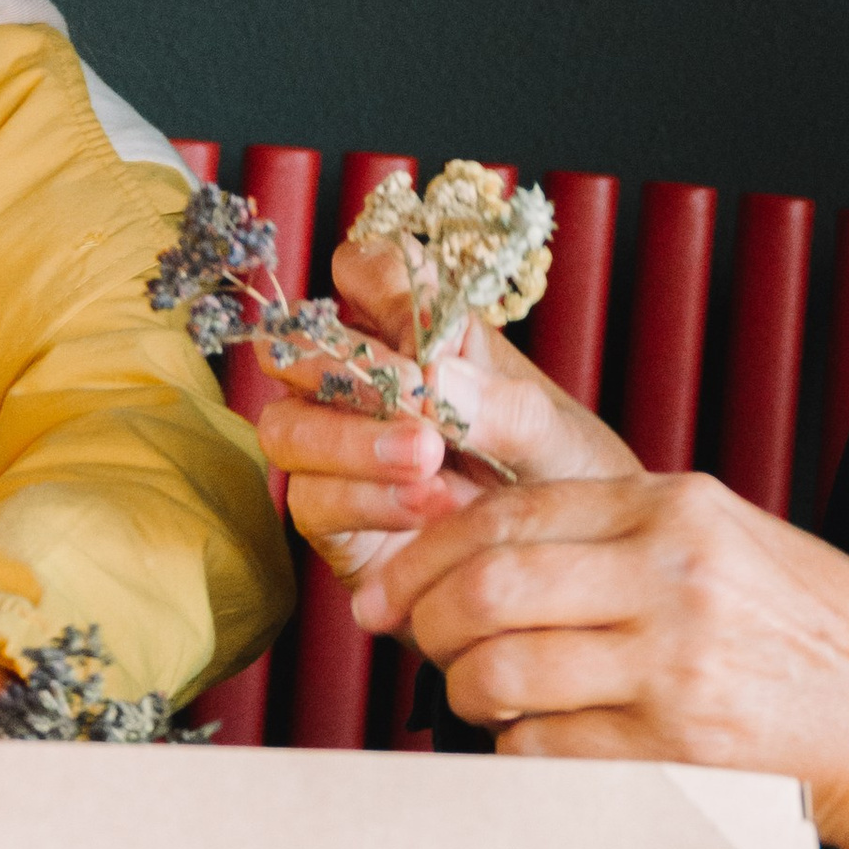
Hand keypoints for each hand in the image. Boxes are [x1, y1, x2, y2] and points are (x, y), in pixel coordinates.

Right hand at [256, 241, 634, 585]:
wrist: (560, 576)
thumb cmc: (561, 486)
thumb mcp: (556, 439)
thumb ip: (506, 406)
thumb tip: (437, 377)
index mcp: (415, 334)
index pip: (363, 272)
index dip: (380, 285)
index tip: (426, 331)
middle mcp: (358, 385)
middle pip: (296, 349)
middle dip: (348, 372)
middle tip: (419, 402)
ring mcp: (334, 451)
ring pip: (287, 428)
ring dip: (352, 441)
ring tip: (428, 461)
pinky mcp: (331, 519)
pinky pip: (311, 500)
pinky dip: (367, 500)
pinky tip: (429, 507)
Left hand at [350, 469, 848, 848]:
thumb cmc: (802, 629)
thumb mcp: (719, 536)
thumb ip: (610, 531)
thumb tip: (471, 549)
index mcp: (673, 507)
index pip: (506, 516)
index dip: (422, 554)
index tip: (386, 588)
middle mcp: (670, 575)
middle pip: (487, 589)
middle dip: (425, 623)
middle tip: (416, 643)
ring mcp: (674, 663)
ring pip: (502, 672)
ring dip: (466, 691)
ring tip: (481, 694)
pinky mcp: (676, 746)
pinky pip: (544, 747)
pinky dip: (516, 747)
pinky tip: (535, 738)